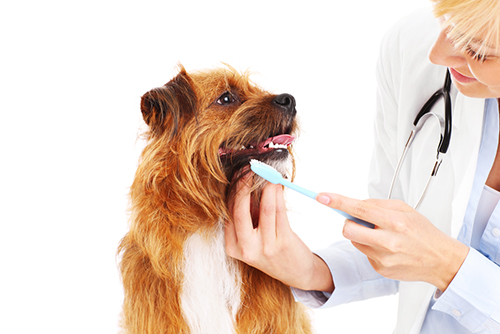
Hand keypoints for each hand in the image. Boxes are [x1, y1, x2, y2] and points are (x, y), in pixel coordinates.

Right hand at [225, 173, 333, 292]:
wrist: (297, 273)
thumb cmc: (272, 249)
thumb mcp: (253, 238)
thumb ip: (248, 216)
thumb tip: (247, 184)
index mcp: (233, 247)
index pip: (229, 213)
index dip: (233, 191)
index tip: (238, 175)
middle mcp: (246, 249)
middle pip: (240, 210)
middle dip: (244, 186)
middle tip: (249, 170)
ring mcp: (265, 247)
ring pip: (263, 209)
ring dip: (266, 187)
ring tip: (267, 174)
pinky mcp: (283, 243)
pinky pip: (278, 212)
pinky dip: (277, 195)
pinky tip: (277, 185)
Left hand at [316, 193, 468, 291]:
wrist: (441, 261)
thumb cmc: (423, 232)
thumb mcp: (405, 210)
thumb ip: (378, 205)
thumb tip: (355, 204)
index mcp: (394, 222)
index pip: (359, 208)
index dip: (337, 202)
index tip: (322, 196)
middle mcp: (388, 241)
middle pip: (348, 230)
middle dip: (349, 223)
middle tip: (361, 222)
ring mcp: (383, 258)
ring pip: (354, 241)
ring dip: (361, 236)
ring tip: (381, 236)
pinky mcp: (380, 269)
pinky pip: (364, 253)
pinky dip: (370, 248)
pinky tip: (387, 249)